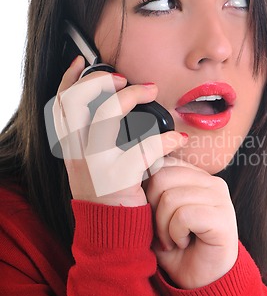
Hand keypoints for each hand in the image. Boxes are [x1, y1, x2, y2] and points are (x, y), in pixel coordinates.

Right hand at [53, 56, 187, 206]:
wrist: (110, 232)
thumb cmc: (107, 195)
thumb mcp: (89, 165)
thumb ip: (92, 139)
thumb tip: (110, 107)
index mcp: (70, 147)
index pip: (60, 105)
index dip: (69, 79)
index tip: (82, 63)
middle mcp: (77, 153)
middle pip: (76, 102)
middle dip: (99, 81)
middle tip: (123, 79)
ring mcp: (96, 165)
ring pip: (106, 115)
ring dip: (132, 96)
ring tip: (151, 91)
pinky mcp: (119, 178)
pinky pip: (144, 149)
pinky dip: (165, 139)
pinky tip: (177, 138)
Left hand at [146, 157, 237, 288]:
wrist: (202, 283)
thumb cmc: (177, 248)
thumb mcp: (158, 215)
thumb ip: (151, 191)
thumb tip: (134, 172)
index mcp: (197, 177)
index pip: (162, 164)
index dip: (148, 191)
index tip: (155, 216)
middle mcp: (212, 182)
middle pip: (162, 177)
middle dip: (153, 209)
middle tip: (163, 231)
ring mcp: (220, 199)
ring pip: (171, 198)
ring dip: (164, 226)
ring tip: (174, 240)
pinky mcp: (223, 218)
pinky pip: (184, 216)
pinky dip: (175, 234)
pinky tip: (183, 243)